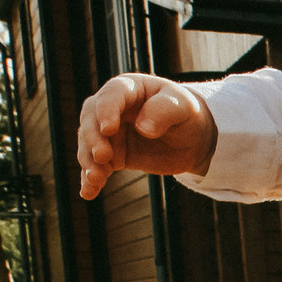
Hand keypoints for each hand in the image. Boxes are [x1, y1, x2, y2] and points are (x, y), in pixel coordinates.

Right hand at [75, 75, 216, 196]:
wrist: (193, 139)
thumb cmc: (186, 115)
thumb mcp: (183, 108)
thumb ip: (164, 111)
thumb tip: (144, 127)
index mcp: (128, 89)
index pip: (111, 96)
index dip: (106, 111)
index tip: (109, 129)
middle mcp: (111, 109)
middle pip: (91, 119)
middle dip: (92, 138)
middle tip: (102, 156)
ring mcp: (109, 133)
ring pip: (89, 144)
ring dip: (88, 161)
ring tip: (95, 178)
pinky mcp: (112, 155)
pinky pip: (97, 166)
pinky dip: (90, 179)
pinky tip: (88, 192)